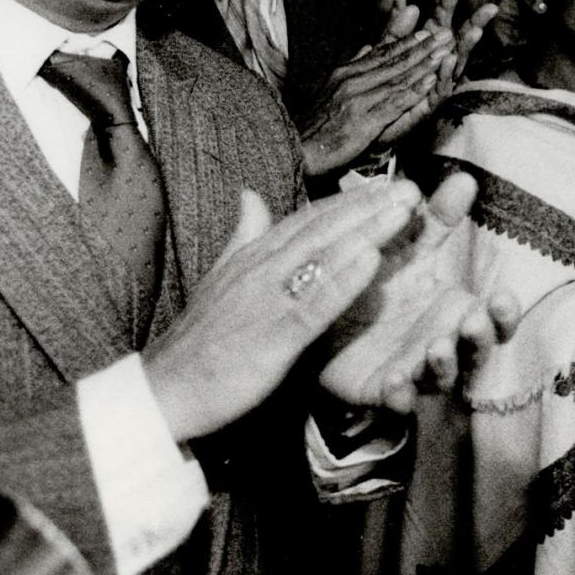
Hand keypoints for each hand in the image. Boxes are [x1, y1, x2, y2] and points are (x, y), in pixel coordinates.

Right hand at [144, 181, 423, 442]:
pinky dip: (343, 281)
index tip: (386, 183)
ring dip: (366, 231)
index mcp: (254, 256)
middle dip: (368, 206)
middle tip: (411, 187)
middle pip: (322, 228)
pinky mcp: (272, 336)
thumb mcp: (220, 279)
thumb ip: (243, 236)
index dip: (348, 200)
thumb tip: (250, 194)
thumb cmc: (200, 340)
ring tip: (403, 210)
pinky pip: (313, 304)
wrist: (163, 391)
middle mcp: (262, 268)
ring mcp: (267, 300)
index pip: (308, 219)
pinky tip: (372, 263)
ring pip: (323, 256)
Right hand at [301, 30, 453, 174]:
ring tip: (445, 53)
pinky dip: (414, 91)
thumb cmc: (318, 124)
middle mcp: (352, 81)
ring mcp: (357, 99)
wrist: (299, 150)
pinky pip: (394, 103)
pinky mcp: (363, 120)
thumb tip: (368, 45)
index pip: (381, 53)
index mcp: (345, 72)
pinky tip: (431, 82)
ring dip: (424, 65)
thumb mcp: (332, 89)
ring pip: (397, 78)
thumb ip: (353, 66)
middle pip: (394, 61)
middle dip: (423, 48)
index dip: (407, 42)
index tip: (428, 32)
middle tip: (445, 35)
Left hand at [320, 172, 519, 410]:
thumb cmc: (377, 279)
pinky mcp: (380, 390)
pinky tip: (394, 380)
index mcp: (456, 311)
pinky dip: (399, 393)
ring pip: (439, 376)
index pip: (493, 319)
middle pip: (475, 350)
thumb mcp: (408, 245)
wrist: (323, 314)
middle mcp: (443, 343)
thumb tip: (466, 178)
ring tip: (435, 345)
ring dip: (442, 363)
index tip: (502, 297)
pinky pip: (396, 400)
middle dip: (478, 337)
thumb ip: (437, 218)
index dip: (503, 314)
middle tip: (471, 319)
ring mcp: (414, 370)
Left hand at [370, 0, 499, 148]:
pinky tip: (450, 58)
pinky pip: (442, 86)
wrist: (371, 121)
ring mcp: (437, 84)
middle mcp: (438, 65)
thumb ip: (396, 29)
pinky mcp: (431, 103)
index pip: (441, 21)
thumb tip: (410, 4)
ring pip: (457, 63)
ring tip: (475, 31)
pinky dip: (446, 72)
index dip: (448, 4)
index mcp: (428, 49)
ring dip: (466, 47)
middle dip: (475, 24)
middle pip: (459, 40)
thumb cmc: (384, 87)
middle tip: (490, 8)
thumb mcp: (388, 53)